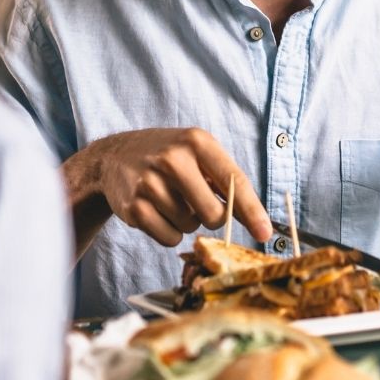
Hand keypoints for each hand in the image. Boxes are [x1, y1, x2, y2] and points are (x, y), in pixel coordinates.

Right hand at [86, 128, 272, 246]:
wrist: (115, 157)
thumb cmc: (168, 157)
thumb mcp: (197, 154)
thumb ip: (226, 182)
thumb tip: (259, 221)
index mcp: (197, 142)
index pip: (233, 181)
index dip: (252, 211)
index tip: (265, 233)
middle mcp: (173, 159)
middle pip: (213, 215)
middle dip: (212, 218)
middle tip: (198, 204)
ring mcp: (150, 183)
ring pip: (190, 227)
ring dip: (186, 222)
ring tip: (171, 200)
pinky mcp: (134, 207)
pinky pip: (169, 238)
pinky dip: (169, 232)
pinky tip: (157, 211)